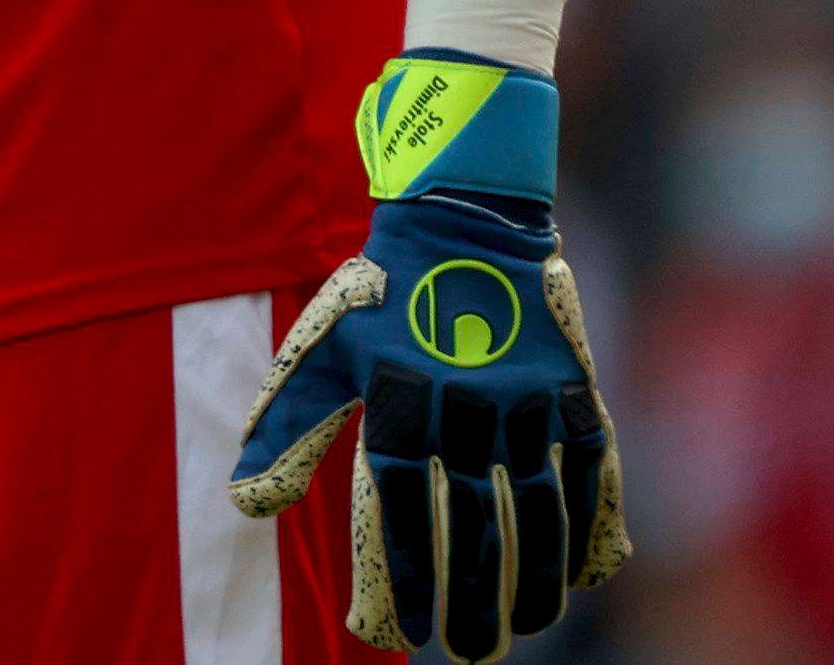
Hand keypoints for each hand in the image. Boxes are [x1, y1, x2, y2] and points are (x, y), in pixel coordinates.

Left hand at [230, 57, 627, 660]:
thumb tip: (246, 506)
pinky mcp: (572, 383)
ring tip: (524, 629)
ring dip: (534, 577)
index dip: (409, 578)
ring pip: (539, 509)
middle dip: (475, 599)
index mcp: (400, 401)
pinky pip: (588, 469)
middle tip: (472, 652)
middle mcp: (466, 406)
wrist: (465, 213)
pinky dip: (586, 525)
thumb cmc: (382, 290)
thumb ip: (287, 428)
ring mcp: (525, 396)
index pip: (405, 512)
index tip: (411, 633)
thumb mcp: (324, 349)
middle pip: (476, 525)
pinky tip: (577, 574)